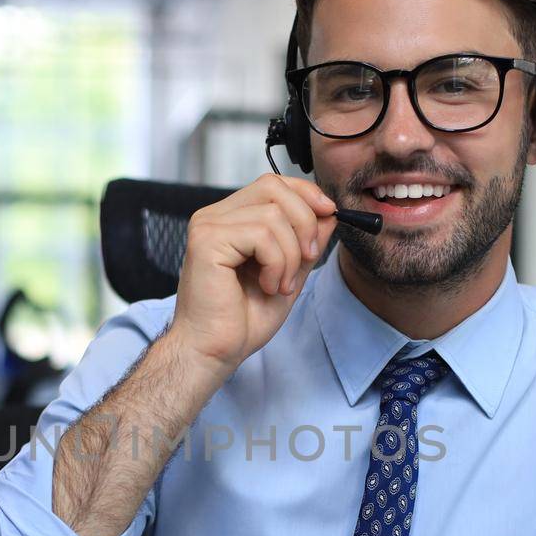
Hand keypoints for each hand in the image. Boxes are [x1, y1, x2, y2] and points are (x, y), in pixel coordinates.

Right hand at [166, 173, 337, 378]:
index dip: (305, 194)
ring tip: (279, 284)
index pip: (272, 183)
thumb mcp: (288, 274)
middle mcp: (215, 216)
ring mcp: (207, 226)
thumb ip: (304, 243)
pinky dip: (275, 263)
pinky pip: (261, 234)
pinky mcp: (207, 241)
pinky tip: (267, 285)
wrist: (214, 351)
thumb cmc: (241, 321)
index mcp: (230, 220)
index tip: (329, 215)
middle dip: (304, 222)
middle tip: (307, 258)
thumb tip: (328, 214)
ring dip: (289, 255)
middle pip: (274, 187)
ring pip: (273, 214)